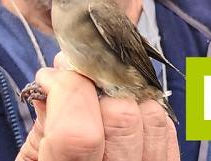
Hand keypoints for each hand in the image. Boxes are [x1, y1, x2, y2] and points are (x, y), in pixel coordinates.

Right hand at [16, 53, 179, 160]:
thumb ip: (43, 131)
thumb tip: (53, 83)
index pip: (78, 134)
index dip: (67, 91)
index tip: (54, 76)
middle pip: (121, 117)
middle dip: (96, 87)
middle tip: (78, 83)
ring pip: (151, 115)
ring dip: (124, 95)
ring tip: (101, 98)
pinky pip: (166, 127)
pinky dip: (144, 110)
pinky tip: (123, 115)